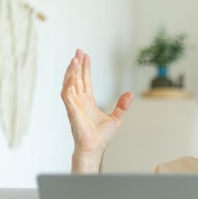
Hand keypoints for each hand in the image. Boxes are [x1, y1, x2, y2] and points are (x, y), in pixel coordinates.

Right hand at [61, 49, 133, 171]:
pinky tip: (71, 76)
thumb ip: (122, 105)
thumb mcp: (117, 118)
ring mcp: (74, 105)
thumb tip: (130, 94)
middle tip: (78, 51)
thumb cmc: (101, 136)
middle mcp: (80, 101)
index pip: (85, 81)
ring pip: (70, 84)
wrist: (95, 148)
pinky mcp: (71, 111)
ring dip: (71, 72)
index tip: (85, 56)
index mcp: (88, 102)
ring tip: (74, 59)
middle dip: (77, 65)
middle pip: (76, 78)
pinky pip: (67, 95)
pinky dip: (68, 85)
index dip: (85, 69)